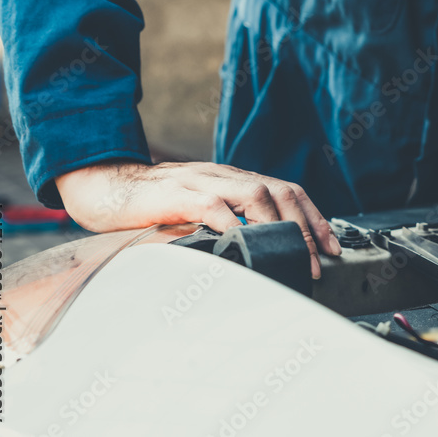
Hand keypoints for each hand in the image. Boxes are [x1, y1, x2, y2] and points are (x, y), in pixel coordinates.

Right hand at [55, 161, 340, 278]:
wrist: (105, 186)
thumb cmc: (153, 205)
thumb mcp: (199, 211)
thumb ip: (227, 223)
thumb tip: (261, 256)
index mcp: (234, 179)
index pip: (287, 190)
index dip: (314, 217)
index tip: (332, 247)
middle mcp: (225, 176)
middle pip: (280, 191)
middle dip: (306, 226)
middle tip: (318, 260)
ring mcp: (203, 182)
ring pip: (256, 193)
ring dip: (279, 226)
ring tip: (291, 256)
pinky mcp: (178, 195)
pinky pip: (214, 207)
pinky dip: (234, 225)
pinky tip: (244, 245)